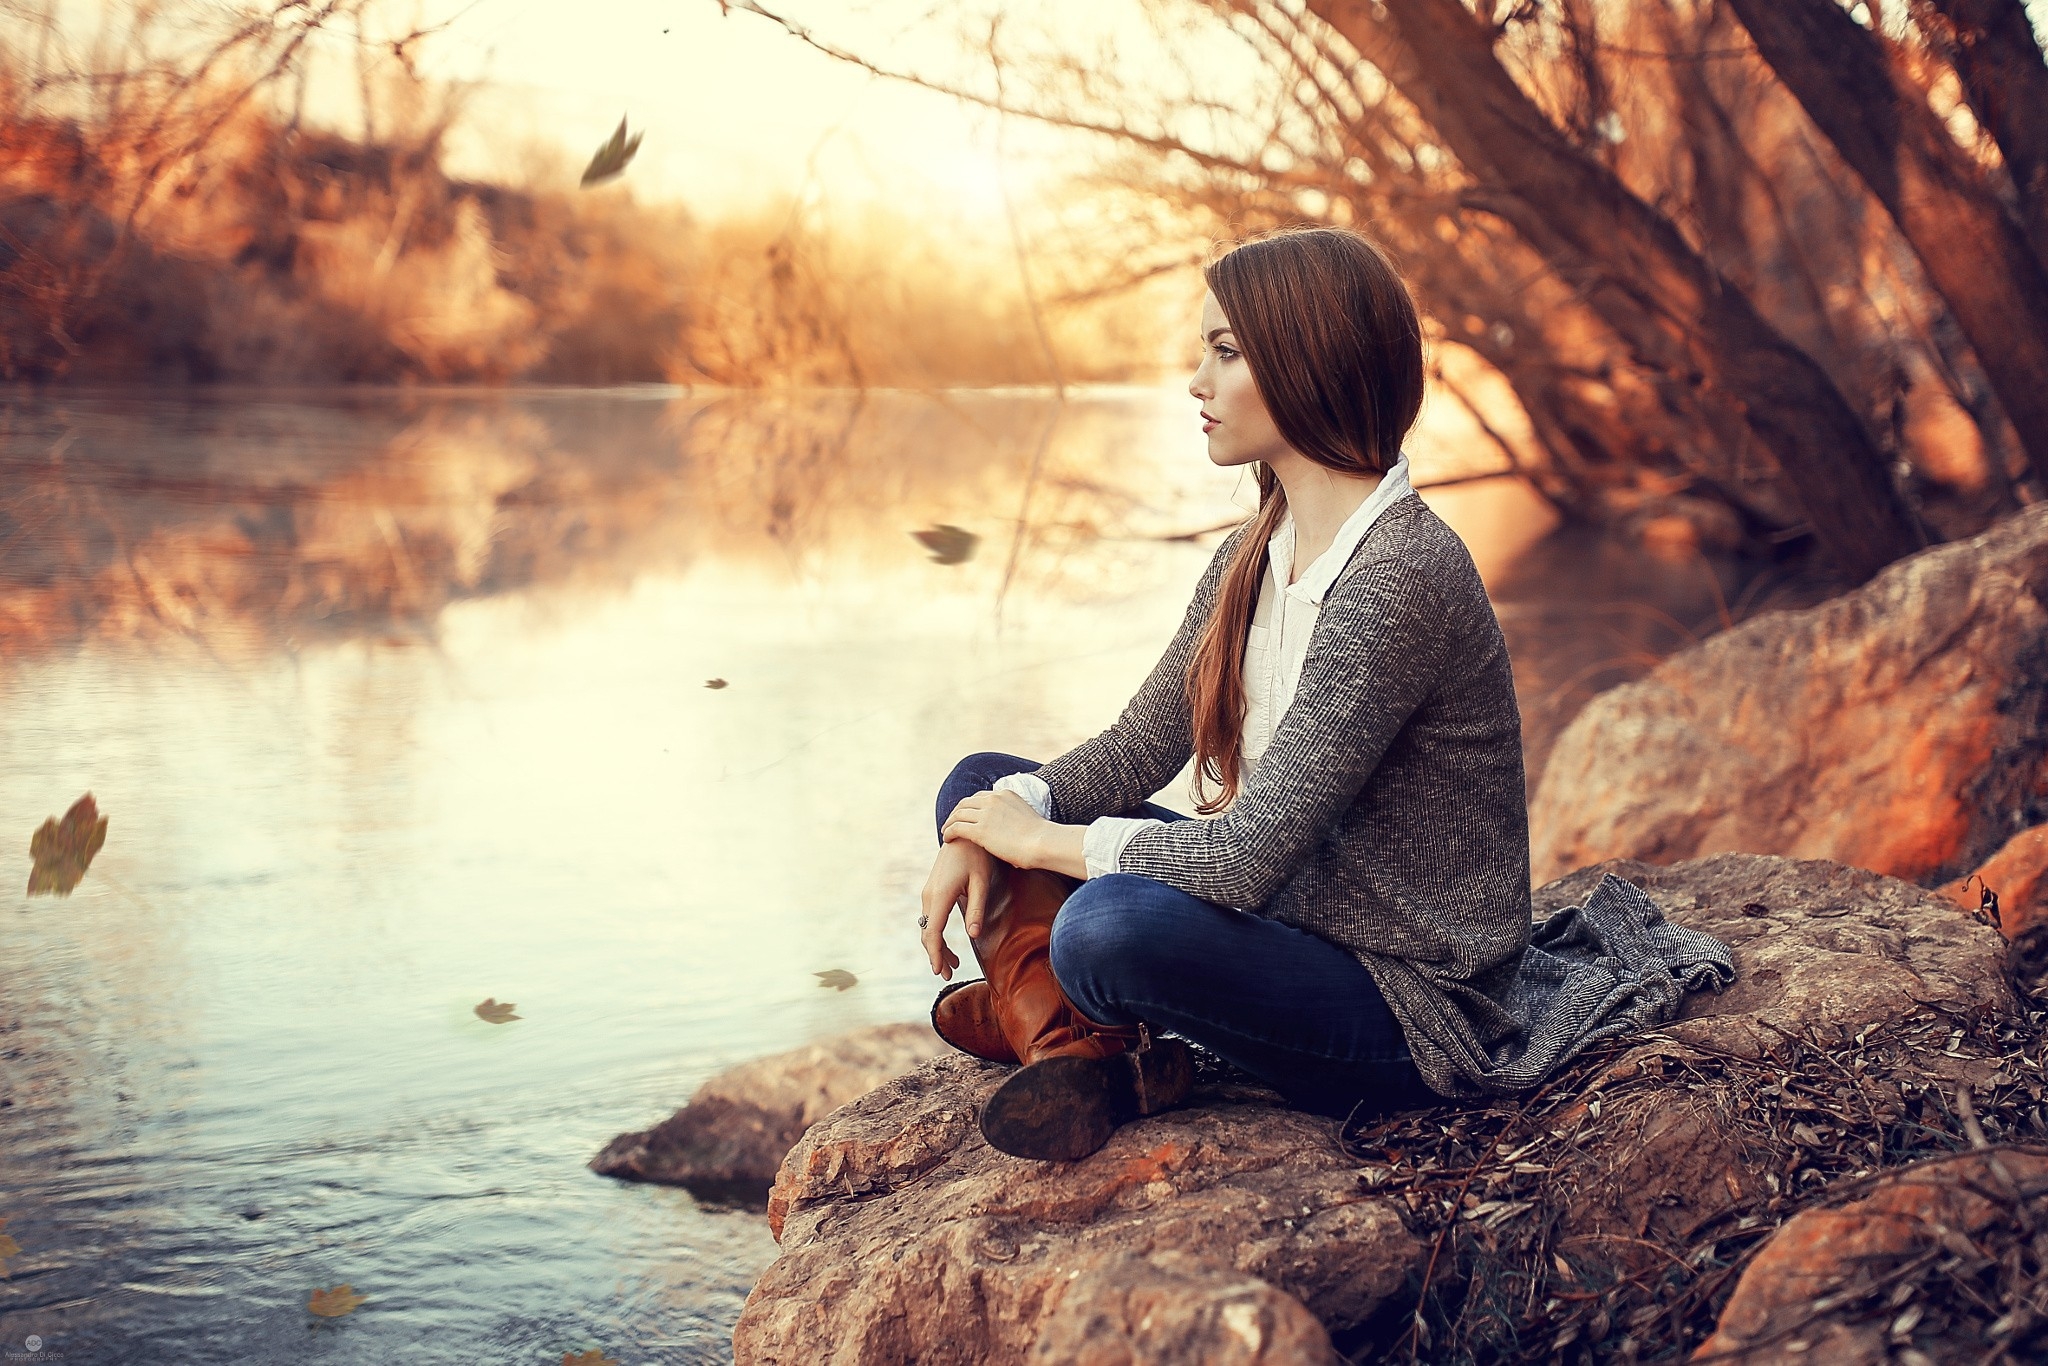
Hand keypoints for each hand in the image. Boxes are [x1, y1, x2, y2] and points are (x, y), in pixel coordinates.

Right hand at [919, 838, 1005, 978]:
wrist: (964, 833)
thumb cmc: (977, 856)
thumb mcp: (981, 882)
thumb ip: (976, 909)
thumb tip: (974, 935)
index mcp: (940, 895)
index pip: (933, 932)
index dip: (936, 954)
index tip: (940, 971)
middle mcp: (929, 895)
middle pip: (928, 933)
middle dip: (937, 955)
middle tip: (948, 974)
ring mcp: (928, 892)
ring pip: (928, 927)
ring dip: (938, 946)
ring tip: (954, 964)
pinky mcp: (932, 891)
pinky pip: (931, 918)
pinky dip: (937, 934)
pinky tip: (949, 944)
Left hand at [939, 790, 1047, 869]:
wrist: (1043, 842)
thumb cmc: (1041, 838)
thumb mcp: (1027, 818)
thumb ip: (1016, 818)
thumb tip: (1015, 833)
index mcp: (1004, 794)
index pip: (980, 797)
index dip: (969, 806)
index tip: (965, 816)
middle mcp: (993, 800)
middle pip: (965, 803)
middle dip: (956, 813)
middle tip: (951, 823)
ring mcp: (985, 814)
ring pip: (958, 814)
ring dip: (949, 822)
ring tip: (945, 832)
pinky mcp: (979, 830)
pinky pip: (956, 828)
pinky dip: (948, 832)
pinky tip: (947, 839)